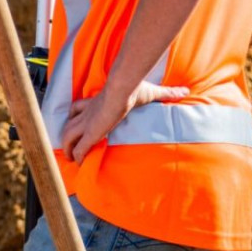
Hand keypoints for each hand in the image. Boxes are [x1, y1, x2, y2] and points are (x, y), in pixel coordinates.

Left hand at [60, 80, 187, 162]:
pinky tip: (79, 163)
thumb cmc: (134, 88)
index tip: (76, 123)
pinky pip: (79, 148)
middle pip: (69, 123)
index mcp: (97, 101)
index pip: (79, 108)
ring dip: (68, 148)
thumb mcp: (151, 91)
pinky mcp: (91, 132)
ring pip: (68, 136)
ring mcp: (87, 122)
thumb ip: (166, 92)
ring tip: (71, 159)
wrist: (125, 88)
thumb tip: (184, 91)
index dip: (75, 116)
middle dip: (67, 135)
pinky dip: (78, 156)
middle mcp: (88, 112)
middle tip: (68, 146)